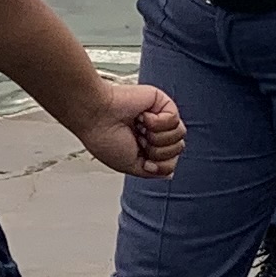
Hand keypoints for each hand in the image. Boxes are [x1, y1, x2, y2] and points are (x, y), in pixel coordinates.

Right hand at [66, 76, 185, 179]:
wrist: (96, 115)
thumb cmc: (103, 138)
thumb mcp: (128, 166)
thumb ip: (152, 172)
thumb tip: (169, 173)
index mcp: (144, 146)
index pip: (169, 161)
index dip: (159, 164)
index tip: (141, 158)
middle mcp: (152, 131)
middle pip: (177, 149)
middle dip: (158, 151)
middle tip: (138, 141)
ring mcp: (158, 117)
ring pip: (179, 136)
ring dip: (156, 137)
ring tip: (140, 129)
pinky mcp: (161, 102)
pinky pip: (174, 120)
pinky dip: (156, 122)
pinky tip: (141, 117)